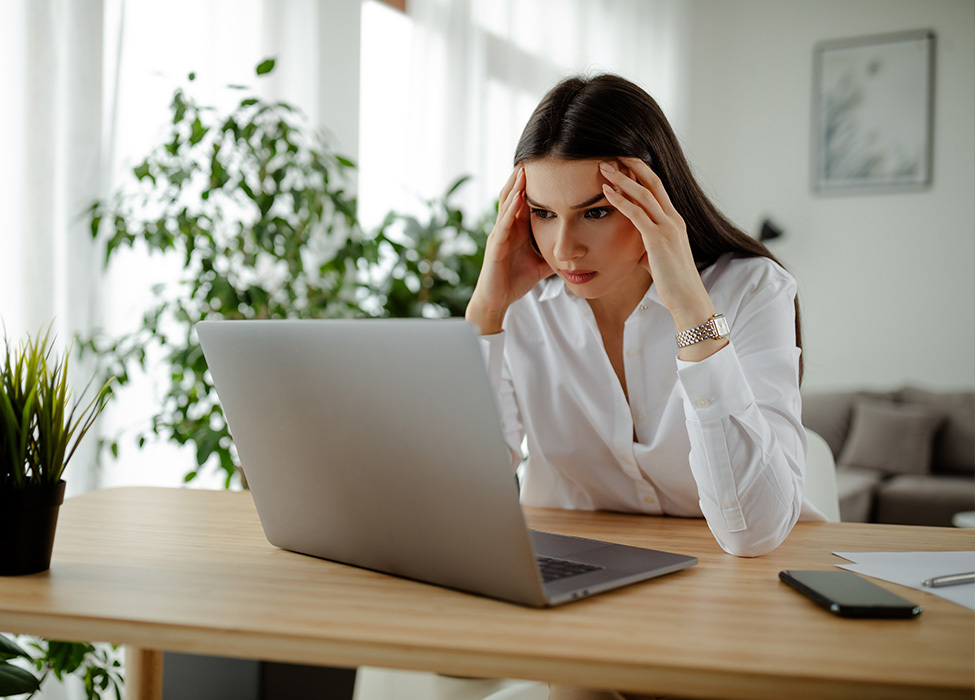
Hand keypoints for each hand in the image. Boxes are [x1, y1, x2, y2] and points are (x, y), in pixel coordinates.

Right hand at [466, 167, 552, 333]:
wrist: (497, 300)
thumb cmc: (515, 280)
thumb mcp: (541, 263)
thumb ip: (555, 252)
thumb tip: (577, 249)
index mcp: (517, 229)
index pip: (525, 200)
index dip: (533, 184)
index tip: (548, 166)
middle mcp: (506, 228)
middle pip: (513, 195)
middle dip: (522, 177)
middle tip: (535, 156)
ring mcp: (499, 235)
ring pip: (506, 204)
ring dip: (515, 186)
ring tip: (524, 169)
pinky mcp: (495, 246)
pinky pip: (503, 224)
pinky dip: (510, 210)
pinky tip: (518, 198)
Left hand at [598, 158, 714, 331]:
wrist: (688, 298)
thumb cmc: (673, 282)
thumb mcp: (659, 258)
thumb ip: (649, 247)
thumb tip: (638, 249)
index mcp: (675, 221)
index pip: (658, 188)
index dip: (641, 173)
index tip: (624, 162)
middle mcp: (674, 219)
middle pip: (653, 182)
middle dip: (632, 166)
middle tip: (612, 154)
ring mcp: (667, 227)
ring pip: (643, 194)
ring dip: (622, 178)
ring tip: (603, 167)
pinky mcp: (658, 239)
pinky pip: (637, 213)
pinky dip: (620, 200)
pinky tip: (606, 192)